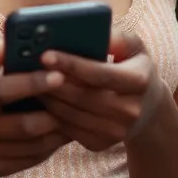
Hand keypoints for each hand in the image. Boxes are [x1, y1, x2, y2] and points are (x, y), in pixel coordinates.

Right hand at [0, 42, 70, 177]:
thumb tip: (4, 43)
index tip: (58, 75)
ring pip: (31, 146)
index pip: (3, 90)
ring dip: (57, 133)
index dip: (32, 83)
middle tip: (75, 100)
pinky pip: (29, 160)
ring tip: (74, 117)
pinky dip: (49, 147)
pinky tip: (60, 134)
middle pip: (23, 124)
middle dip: (54, 113)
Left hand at [40, 30, 164, 151]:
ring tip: (31, 83)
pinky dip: (53, 116)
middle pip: (83, 97)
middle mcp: (131, 110)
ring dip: (49, 100)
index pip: (99, 73)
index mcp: (139, 81)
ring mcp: (117, 131)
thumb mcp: (133, 47)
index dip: (71, 64)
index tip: (45, 55)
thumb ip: (116, 37)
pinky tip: (42, 101)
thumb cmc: (133, 67)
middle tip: (29, 69)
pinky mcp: (102, 144)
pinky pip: (70, 131)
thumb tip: (94, 33)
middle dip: (53, 83)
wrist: (148, 107)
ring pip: (73, 116)